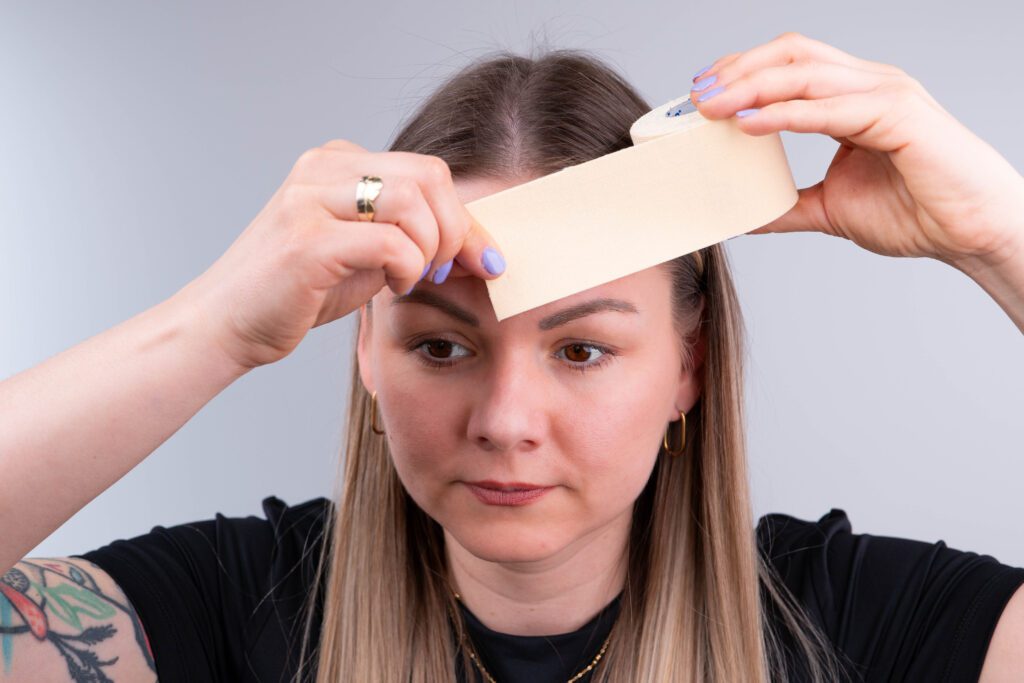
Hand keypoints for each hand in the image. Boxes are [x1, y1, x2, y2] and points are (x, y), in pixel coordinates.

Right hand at [181, 139, 505, 369]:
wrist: (228, 325)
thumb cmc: (299, 293)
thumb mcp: (367, 256)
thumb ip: (412, 237)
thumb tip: (479, 245)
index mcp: (338, 161)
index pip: (428, 171)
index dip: (465, 218)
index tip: (483, 259)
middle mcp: (323, 168)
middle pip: (430, 175)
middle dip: (454, 230)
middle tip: (445, 271)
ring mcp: (310, 199)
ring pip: (412, 201)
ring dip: (429, 248)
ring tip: (412, 278)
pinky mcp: (306, 240)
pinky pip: (390, 242)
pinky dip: (407, 268)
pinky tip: (393, 286)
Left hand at [690, 32, 1023, 270]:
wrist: (969, 233)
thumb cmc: (916, 212)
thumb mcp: (831, 207)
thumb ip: (788, 205)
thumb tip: (746, 215)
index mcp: (853, 96)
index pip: (790, 64)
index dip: (742, 72)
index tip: (702, 95)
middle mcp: (868, 84)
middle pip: (792, 54)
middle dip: (739, 69)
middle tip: (697, 96)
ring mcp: (885, 93)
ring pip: (806, 73)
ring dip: (751, 86)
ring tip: (711, 106)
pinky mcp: (898, 115)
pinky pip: (830, 108)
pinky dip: (784, 113)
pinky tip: (748, 123)